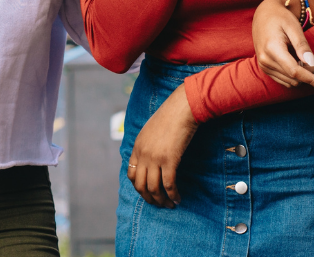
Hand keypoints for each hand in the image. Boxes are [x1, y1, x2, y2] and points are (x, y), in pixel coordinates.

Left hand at [126, 83, 197, 208]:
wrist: (182, 108)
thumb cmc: (171, 116)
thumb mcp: (152, 130)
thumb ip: (148, 144)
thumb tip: (152, 158)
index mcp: (137, 146)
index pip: (132, 174)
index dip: (139, 187)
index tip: (148, 192)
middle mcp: (143, 153)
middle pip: (140, 185)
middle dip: (149, 198)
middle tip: (159, 204)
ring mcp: (155, 158)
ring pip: (153, 189)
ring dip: (161, 201)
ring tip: (170, 205)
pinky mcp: (169, 160)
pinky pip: (169, 185)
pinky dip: (173, 195)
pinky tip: (178, 199)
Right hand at [251, 0, 313, 91]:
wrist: (263, 13)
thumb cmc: (280, 17)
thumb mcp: (293, 26)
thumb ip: (302, 45)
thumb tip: (311, 64)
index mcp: (272, 49)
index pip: (295, 71)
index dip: (312, 80)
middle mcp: (265, 60)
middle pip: (295, 78)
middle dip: (310, 71)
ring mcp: (264, 66)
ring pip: (291, 81)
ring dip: (303, 74)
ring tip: (307, 55)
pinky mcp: (265, 68)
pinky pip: (285, 80)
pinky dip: (295, 75)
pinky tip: (298, 60)